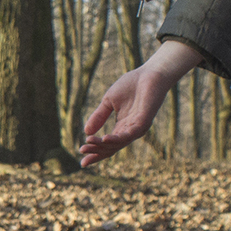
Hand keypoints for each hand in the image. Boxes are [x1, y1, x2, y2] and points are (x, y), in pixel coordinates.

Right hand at [78, 40, 202, 166]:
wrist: (149, 74)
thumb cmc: (131, 85)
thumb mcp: (108, 101)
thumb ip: (99, 116)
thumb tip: (86, 132)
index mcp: (122, 126)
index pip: (107, 144)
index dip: (95, 151)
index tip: (81, 156)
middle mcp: (130, 131)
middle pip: (112, 148)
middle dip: (96, 151)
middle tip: (82, 152)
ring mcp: (137, 128)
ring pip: (118, 143)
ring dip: (103, 145)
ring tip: (88, 143)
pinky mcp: (144, 123)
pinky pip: (129, 135)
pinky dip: (116, 138)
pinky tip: (105, 138)